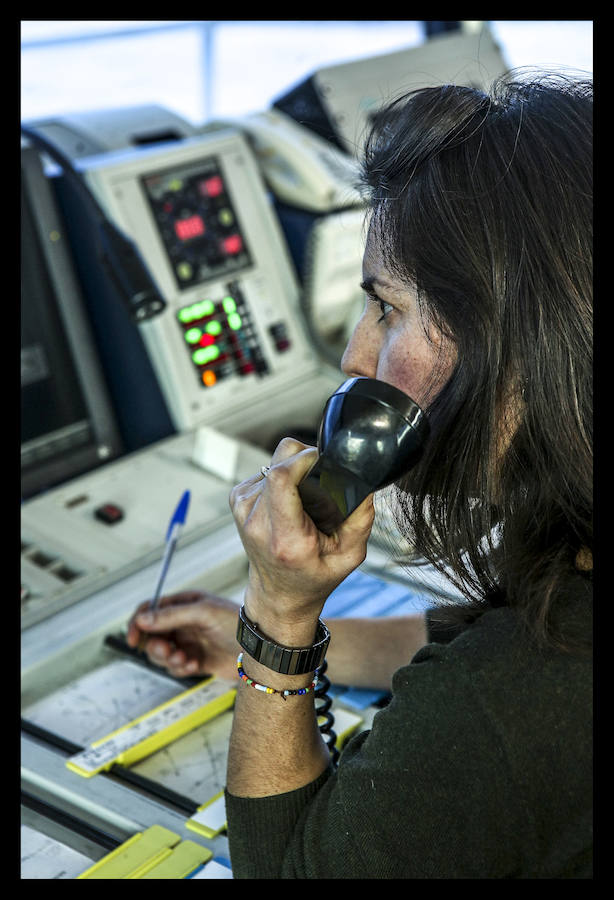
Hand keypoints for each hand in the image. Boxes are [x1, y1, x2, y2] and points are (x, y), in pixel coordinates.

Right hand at [126, 591, 238, 679]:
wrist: (259, 650)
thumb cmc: (235, 622)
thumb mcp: (202, 613)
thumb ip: (170, 616)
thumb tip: (141, 619)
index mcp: (184, 603)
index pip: (150, 609)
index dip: (137, 623)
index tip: (133, 640)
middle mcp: (184, 622)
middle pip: (152, 635)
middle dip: (155, 646)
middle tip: (168, 652)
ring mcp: (189, 641)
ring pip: (161, 654)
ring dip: (169, 659)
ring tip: (185, 660)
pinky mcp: (195, 660)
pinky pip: (175, 667)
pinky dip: (181, 668)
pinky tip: (196, 665)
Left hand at [229, 438, 374, 636]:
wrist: (278, 596)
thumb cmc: (314, 577)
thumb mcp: (350, 555)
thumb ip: (361, 519)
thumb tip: (365, 481)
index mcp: (286, 538)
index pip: (282, 478)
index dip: (304, 459)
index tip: (323, 462)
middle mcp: (258, 521)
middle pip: (279, 463)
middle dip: (305, 462)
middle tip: (321, 485)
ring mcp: (243, 508)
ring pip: (274, 462)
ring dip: (294, 473)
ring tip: (304, 503)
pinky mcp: (238, 499)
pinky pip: (265, 470)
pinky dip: (282, 479)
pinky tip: (289, 502)